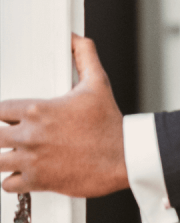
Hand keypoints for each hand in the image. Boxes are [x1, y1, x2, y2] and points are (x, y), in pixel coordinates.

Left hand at [0, 35, 128, 197]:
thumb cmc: (111, 126)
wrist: (125, 157)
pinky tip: (21, 175)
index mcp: (38, 110)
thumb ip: (84, 57)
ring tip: (13, 157)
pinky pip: (8, 184)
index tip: (10, 119)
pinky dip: (11, 181)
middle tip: (10, 138)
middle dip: (1, 136)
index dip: (3, 115)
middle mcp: (31, 134)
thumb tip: (76, 39)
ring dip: (2, 158)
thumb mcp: (98, 83)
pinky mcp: (39, 180)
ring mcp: (33, 159)